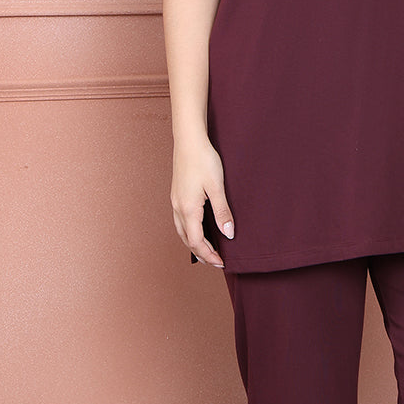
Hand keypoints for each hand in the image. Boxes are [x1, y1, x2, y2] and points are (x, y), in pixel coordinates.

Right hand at [171, 135, 233, 268]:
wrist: (189, 141)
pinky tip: (198, 230)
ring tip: (208, 251)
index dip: (209, 255)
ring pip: (182, 232)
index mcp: (188, 209)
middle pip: (187, 240)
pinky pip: (180, 222)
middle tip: (217, 261)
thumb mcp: (217, 187)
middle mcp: (178, 208)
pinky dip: (189, 232)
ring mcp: (175, 202)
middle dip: (202, 253)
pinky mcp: (177, 195)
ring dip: (194, 244)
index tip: (222, 262)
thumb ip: (222, 212)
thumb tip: (228, 234)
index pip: (197, 242)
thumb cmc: (203, 160)